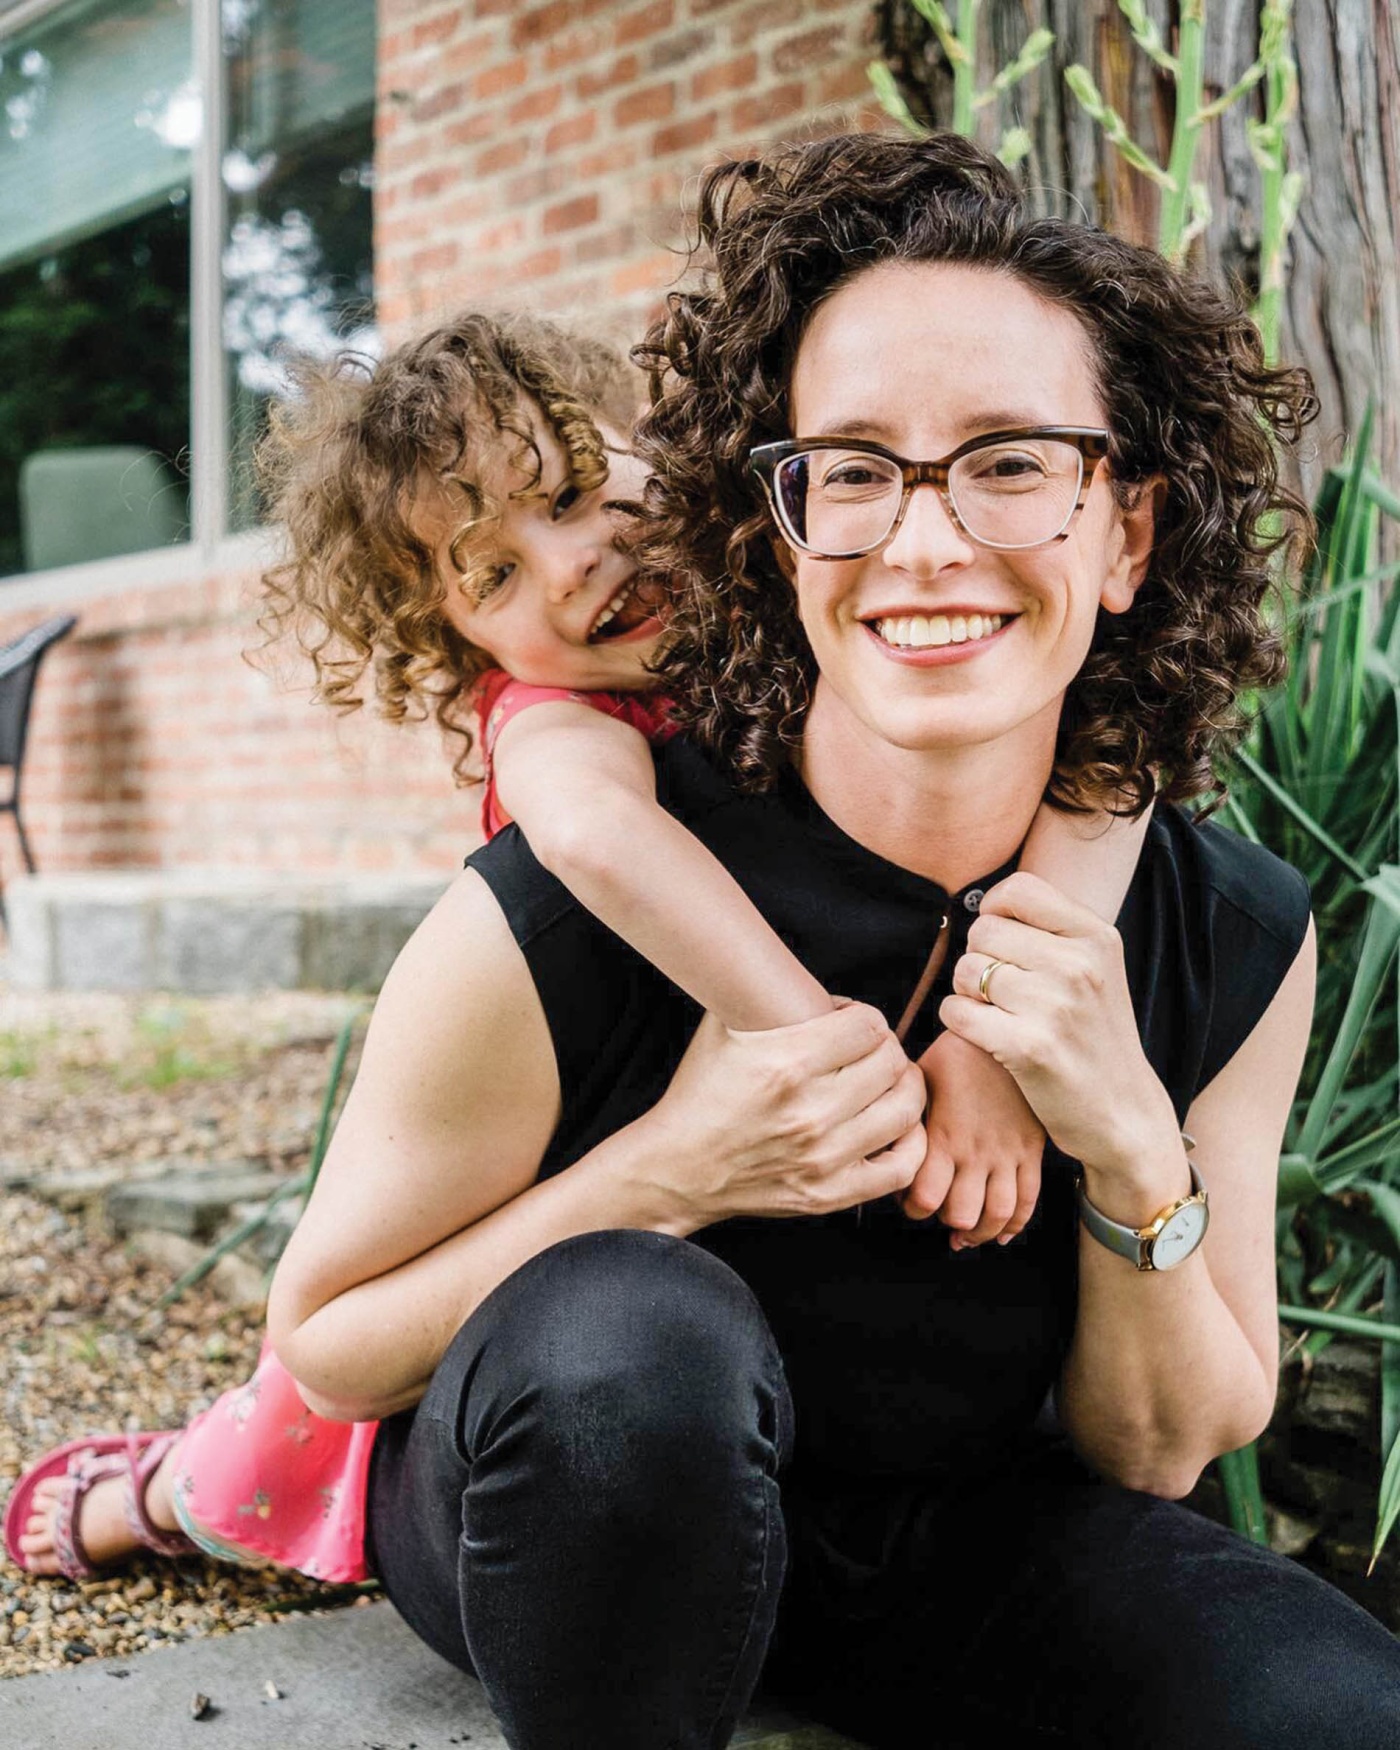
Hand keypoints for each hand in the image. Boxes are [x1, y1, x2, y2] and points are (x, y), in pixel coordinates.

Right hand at [643, 1003, 927, 1227]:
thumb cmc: (700, 1094)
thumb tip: (798, 968)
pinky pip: (901, 1167)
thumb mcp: (722, 1027)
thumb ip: (762, 993)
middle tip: (870, 1050)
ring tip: (889, 1081)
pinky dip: (910, 1143)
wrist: (677, 1167)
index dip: (864, 1017)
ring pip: (905, 1108)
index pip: (868, 1025)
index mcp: (786, 1063)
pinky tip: (896, 1126)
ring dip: (903, 1087)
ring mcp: (823, 1157)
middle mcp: (810, 1112)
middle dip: (884, 1048)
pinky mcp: (829, 1194)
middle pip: (891, 1062)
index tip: (852, 1023)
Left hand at [902, 1029, 1045, 1246]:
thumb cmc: (957, 1052)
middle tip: (937, 1218)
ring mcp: (1006, 1153)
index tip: (907, 1201)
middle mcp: (975, 1152)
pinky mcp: (1030, 1149)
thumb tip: (877, 1134)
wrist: (1007, 1032)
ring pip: (997, 1213)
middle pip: (961, 1215)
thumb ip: (904, 1114)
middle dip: (945, 1224)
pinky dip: (1015, 1224)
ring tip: (966, 1236)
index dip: (912, 1208)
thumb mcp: (919, 1078)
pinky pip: (1028, 1198)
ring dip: (980, 1233)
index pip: (924, 1196)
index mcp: (944, 1135)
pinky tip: (1001, 1233)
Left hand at [939, 873, 1177, 1183]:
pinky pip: (956, 1011)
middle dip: (978, 958)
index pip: (1019, 889)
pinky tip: (986, 1035)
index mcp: (1097, 938)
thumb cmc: (1096, 1038)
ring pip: (965, 970)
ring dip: (967, 992)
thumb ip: (1051, 932)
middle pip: (983, 931)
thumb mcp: (1096, 970)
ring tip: (997, 1013)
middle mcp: (1079, 965)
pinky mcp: (1028, 1047)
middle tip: (999, 989)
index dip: (994, 909)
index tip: (999, 939)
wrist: (1124, 1114)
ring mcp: (1055, 1006)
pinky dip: (959, 1021)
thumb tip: (984, 904)